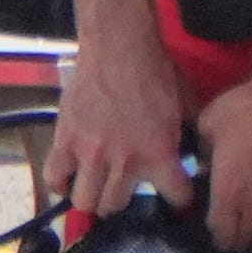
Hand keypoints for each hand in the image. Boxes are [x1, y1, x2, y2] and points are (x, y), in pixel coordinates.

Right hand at [47, 25, 195, 221]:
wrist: (120, 45)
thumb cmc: (155, 71)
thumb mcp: (186, 106)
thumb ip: (189, 136)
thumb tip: (196, 152)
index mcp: (159, 153)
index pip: (177, 197)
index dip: (179, 196)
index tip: (174, 192)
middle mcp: (124, 161)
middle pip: (116, 207)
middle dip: (123, 201)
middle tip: (124, 188)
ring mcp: (90, 153)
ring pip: (85, 202)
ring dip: (93, 197)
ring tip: (96, 186)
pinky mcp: (65, 139)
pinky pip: (54, 177)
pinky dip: (60, 183)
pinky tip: (69, 177)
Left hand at [190, 67, 251, 252]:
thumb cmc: (240, 113)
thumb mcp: (206, 129)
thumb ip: (200, 155)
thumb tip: (201, 169)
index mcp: (228, 192)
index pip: (220, 233)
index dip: (213, 238)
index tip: (208, 233)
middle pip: (244, 243)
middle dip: (233, 246)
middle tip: (226, 240)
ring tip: (247, 240)